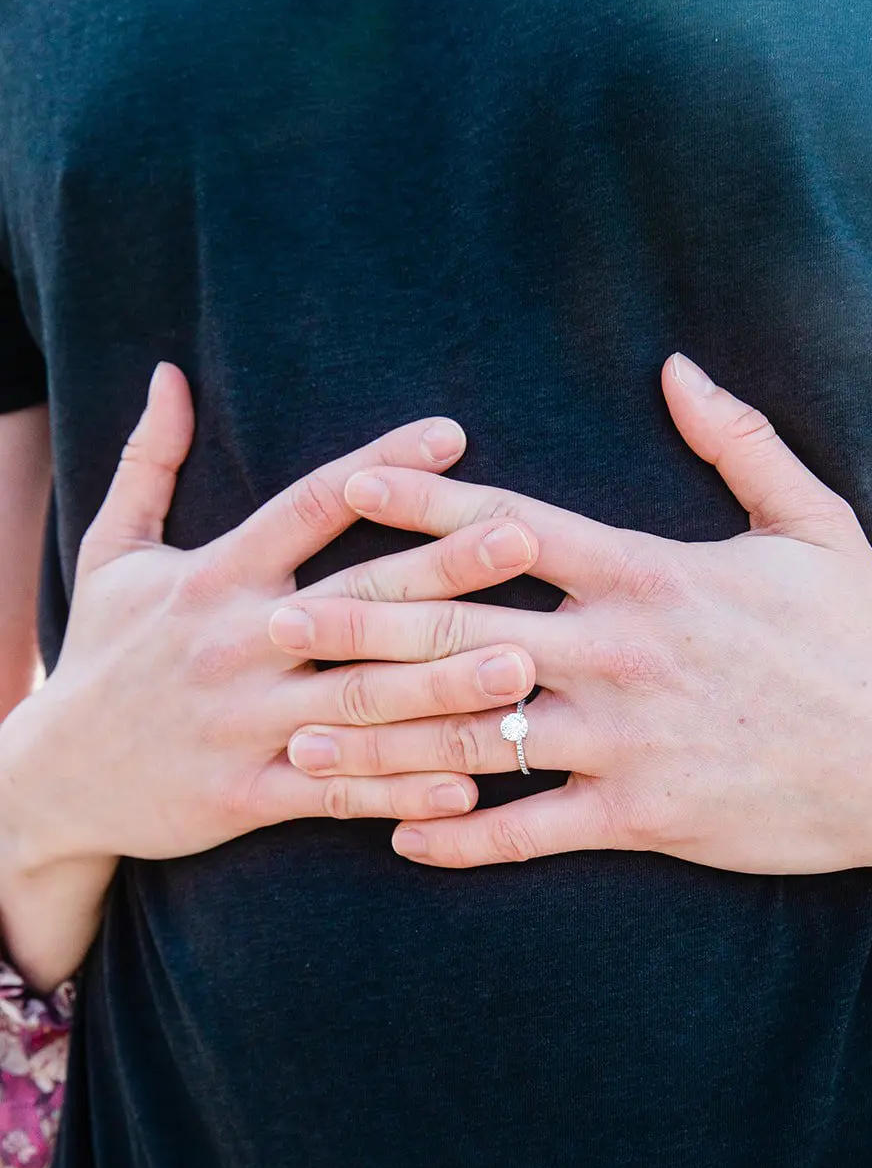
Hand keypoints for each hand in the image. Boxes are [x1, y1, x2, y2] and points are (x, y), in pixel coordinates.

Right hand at [0, 363, 540, 871]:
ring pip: (360, 700)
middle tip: (525, 538)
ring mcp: (245, 722)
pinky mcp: (245, 794)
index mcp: (217, 575)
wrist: (51, 777)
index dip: (383, 464)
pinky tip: (469, 783)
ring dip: (445, 685)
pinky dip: (400, 790)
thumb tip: (169, 373)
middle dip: (444, 566)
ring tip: (524, 668)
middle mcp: (238, 642)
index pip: (312, 504)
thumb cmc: (101, 656)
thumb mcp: (110, 553)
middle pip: (358, 596)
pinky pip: (336, 792)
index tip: (454, 432)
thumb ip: (148, 463)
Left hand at [272, 352, 871, 872]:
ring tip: (298, 744)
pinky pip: (530, 832)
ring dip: (379, 742)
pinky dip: (461, 839)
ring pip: (475, 740)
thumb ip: (739, 442)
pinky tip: (398, 841)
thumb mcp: (812, 525)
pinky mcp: (644, 815)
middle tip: (272, 627)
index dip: (419, 501)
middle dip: (359, 628)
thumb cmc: (863, 641)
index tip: (342, 485)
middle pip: (462, 633)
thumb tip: (679, 367)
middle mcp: (622, 651)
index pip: (512, 523)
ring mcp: (627, 739)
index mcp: (649, 573)